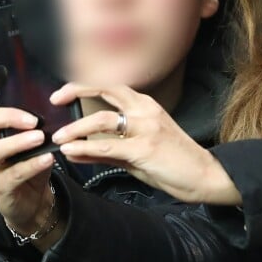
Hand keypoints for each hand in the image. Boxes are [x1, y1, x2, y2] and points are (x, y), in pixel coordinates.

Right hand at [0, 65, 63, 246]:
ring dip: (18, 142)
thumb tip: (57, 91)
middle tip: (33, 119)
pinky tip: (48, 158)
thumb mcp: (35, 135)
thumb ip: (38, 115)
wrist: (34, 200)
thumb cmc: (32, 160)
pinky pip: (14, 174)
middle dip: (7, 116)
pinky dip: (31, 165)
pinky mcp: (0, 187)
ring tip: (39, 137)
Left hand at [51, 83, 240, 204]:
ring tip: (59, 138)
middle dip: (77, 90)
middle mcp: (145, 109)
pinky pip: (109, 146)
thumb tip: (77, 149)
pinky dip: (86, 148)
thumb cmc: (173, 161)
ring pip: (103, 120)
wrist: (205, 175)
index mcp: (145, 105)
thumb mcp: (138, 151)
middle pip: (107, 89)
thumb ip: (109, 149)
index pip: (111, 87)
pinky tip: (71, 150)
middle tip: (55, 99)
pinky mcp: (145, 149)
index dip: (85, 86)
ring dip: (76, 128)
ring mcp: (146, 127)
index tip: (63, 93)